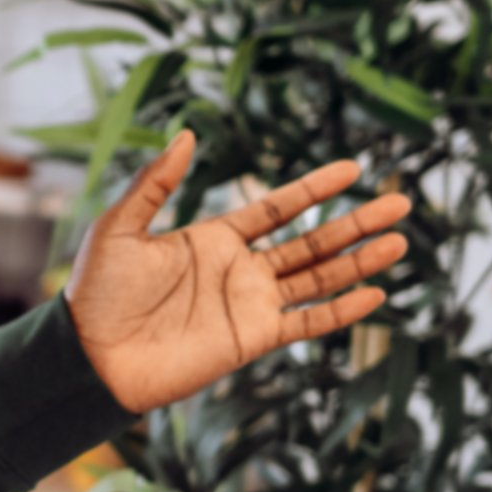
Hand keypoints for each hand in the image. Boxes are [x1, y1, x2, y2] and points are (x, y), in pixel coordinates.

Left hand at [64, 134, 410, 414]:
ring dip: (360, 261)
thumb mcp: (120, 226)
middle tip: (400, 202)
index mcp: (214, 238)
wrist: (91, 356)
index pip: (277, 208)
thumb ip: (156, 183)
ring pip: (319, 277)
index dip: (315, 188)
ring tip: (400, 241)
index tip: (353, 168)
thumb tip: (186, 134)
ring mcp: (251, 304)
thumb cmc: (97, 292)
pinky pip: (308, 322)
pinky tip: (376, 294)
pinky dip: (342, 310)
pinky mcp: (253, 338)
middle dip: (356, 222)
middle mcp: (240, 269)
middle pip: (312, 241)